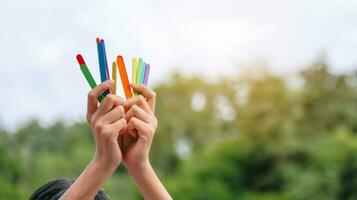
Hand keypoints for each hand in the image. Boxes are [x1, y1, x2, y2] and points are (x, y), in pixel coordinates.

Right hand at [60, 80, 126, 199]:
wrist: (106, 160)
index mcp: (91, 114)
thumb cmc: (110, 139)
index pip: (92, 94)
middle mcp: (93, 118)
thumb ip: (108, 109)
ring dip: (125, 118)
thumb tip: (116, 90)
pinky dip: (126, 127)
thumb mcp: (106, 122)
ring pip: (120, 110)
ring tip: (121, 128)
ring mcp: (99, 125)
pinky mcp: (108, 133)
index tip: (112, 81)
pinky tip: (121, 134)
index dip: (102, 85)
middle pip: (111, 99)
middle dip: (121, 103)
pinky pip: (124, 121)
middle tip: (123, 112)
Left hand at [119, 84, 171, 199]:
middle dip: (126, 105)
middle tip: (121, 116)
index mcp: (147, 113)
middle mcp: (152, 117)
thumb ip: (123, 109)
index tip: (129, 84)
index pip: (149, 93)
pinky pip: (133, 121)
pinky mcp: (149, 132)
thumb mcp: (123, 121)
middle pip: (139, 99)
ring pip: (134, 109)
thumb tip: (115, 92)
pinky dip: (127, 127)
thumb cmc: (125, 141)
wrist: (131, 160)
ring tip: (125, 128)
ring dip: (125, 118)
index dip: (141, 86)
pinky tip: (129, 135)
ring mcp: (152, 124)